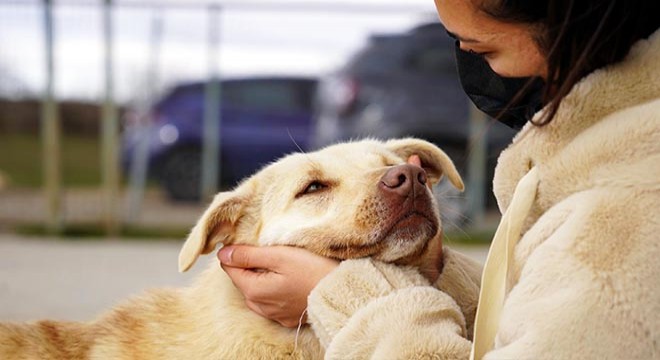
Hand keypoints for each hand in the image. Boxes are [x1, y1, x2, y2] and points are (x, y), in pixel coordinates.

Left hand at [217, 245, 338, 327]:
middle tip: (271, 251)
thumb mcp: (279, 256)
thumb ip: (248, 255)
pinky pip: (271, 301)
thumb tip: (222, 253)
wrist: (343, 291)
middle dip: (250, 264)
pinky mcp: (288, 318)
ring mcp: (275, 315)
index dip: (237, 252)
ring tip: (282, 265)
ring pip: (256, 291)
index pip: (230, 268)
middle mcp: (260, 307)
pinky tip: (290, 279)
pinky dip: (274, 289)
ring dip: (262, 277)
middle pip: (243, 280)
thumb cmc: (313, 270)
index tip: (254, 242)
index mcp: (254, 291)